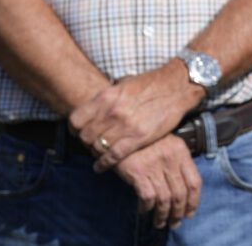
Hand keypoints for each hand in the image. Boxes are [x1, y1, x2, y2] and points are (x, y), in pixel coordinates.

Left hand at [70, 59, 202, 171]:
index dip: (75, 129)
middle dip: (86, 142)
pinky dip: (104, 163)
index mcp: (106, 97)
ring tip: (99, 153)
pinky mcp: (139, 138)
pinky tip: (102, 166)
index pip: (76, 120)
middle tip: (92, 143)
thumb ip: (107, 100)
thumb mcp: (123, 85)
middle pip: (86, 136)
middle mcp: (112, 112)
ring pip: (98, 147)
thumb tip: (94, 111)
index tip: (79, 132)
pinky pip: (113, 156)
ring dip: (96, 152)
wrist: (177, 86)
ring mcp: (125, 126)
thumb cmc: (151, 84)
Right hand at [113, 134, 201, 229]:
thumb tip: (184, 188)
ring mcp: (155, 165)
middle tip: (175, 222)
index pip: (195, 182)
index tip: (190, 212)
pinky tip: (144, 210)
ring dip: (163, 215)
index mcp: (181, 152)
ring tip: (160, 222)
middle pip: (180, 194)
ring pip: (165, 199)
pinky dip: (147, 207)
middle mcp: (171, 159)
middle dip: (179, 212)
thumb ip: (177, 161)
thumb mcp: (167, 144)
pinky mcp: (138, 172)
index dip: (194, 201)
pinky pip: (148, 197)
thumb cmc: (144, 140)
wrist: (120, 130)